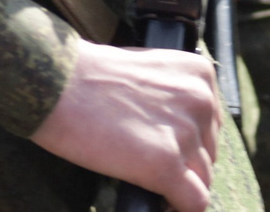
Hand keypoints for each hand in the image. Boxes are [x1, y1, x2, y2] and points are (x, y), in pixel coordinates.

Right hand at [30, 39, 221, 211]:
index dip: (191, 146)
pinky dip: (179, 208)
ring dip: (180, 188)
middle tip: (155, 174)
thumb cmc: (90, 78)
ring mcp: (185, 133)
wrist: (58, 84)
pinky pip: (194, 201)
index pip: (211, 125)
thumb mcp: (149, 72)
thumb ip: (171, 96)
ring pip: (203, 180)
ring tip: (153, 190)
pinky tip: (160, 205)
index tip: (172, 156)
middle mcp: (201, 100)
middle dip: (186, 167)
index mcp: (199, 75)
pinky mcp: (164, 164)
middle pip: (208, 153)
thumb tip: (176, 131)